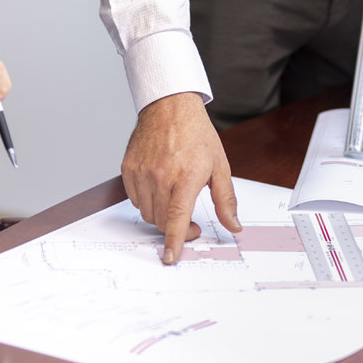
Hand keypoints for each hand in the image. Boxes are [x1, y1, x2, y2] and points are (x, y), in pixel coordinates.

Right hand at [122, 92, 240, 264]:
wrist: (170, 106)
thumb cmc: (196, 134)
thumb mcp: (219, 165)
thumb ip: (226, 200)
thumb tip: (234, 226)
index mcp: (185, 176)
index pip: (177, 218)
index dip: (174, 241)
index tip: (171, 256)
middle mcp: (160, 175)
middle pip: (161, 220)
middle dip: (175, 228)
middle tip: (188, 222)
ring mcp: (142, 172)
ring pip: (147, 212)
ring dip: (160, 215)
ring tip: (174, 198)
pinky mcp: (128, 168)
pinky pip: (135, 199)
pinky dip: (146, 201)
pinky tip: (159, 187)